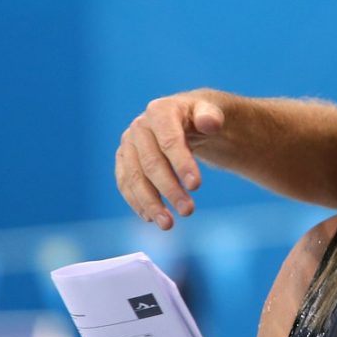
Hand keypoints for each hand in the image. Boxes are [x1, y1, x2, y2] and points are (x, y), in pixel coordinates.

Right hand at [115, 92, 224, 229]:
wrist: (186, 119)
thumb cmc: (203, 117)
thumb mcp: (213, 111)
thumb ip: (211, 116)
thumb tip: (209, 123)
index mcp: (161, 111)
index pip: (169, 141)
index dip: (182, 164)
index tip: (197, 187)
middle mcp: (139, 127)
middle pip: (151, 163)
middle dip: (169, 190)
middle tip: (188, 211)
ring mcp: (128, 144)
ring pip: (134, 177)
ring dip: (150, 203)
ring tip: (168, 224)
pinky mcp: (124, 159)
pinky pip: (125, 183)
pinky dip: (136, 201)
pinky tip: (150, 218)